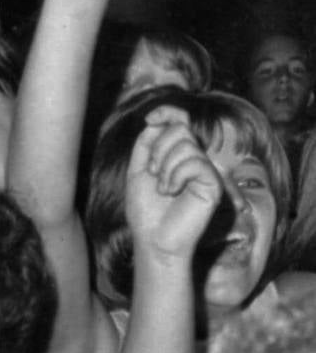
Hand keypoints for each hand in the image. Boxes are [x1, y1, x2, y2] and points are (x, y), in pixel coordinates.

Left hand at [124, 105, 223, 263]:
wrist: (153, 239)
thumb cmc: (146, 210)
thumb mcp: (138, 172)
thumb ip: (146, 145)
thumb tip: (156, 121)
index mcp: (178, 155)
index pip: (180, 122)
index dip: (168, 113)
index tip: (150, 118)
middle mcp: (196, 159)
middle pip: (180, 129)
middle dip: (159, 149)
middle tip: (154, 173)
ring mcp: (206, 170)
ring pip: (185, 145)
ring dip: (165, 167)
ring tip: (163, 188)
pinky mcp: (213, 182)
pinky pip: (194, 162)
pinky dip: (175, 176)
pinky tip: (172, 192)